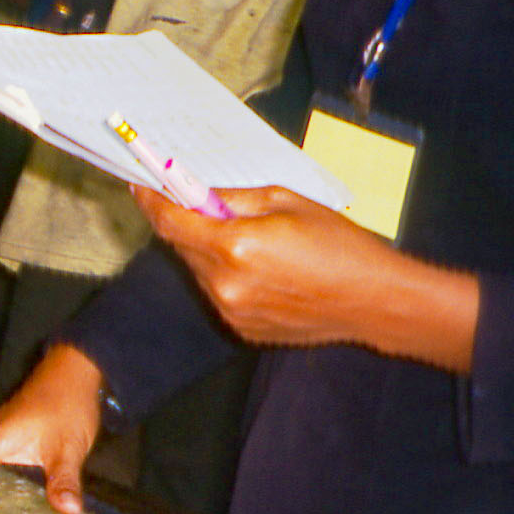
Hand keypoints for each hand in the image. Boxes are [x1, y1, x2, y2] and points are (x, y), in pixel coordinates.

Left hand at [131, 184, 477, 370]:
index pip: (171, 221)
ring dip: (206, 250)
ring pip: (197, 270)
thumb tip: (196, 190)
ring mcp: (232, 311)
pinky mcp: (242, 329)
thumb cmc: (337, 244)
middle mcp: (225, 284)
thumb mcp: (284, 201)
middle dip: (183, 221)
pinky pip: (217, 292)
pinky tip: (259, 268)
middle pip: (180, 245)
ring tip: (246, 239)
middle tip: (193, 202)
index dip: (151, 200)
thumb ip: (232, 197)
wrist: (374, 300)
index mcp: (234, 247)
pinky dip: (224, 275)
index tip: (139, 185)